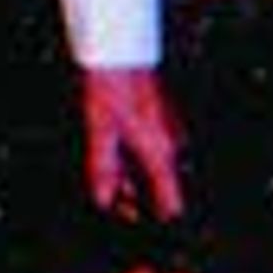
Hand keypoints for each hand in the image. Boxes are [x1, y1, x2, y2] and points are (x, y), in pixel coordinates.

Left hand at [85, 65, 185, 220]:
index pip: (172, 202)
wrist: (120, 49)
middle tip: (114, 195)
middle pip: (162, 186)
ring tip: (112, 170)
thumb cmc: (111, 85)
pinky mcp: (165, 117)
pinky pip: (156, 146)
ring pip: (157, 166)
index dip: (157, 218)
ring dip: (136, 173)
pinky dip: (139, 154)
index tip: (140, 223)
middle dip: (139, 194)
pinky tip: (119, 149)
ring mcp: (171, 129)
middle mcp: (173, 143)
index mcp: (160, 152)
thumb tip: (105, 198)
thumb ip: (103, 168)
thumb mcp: (99, 130)